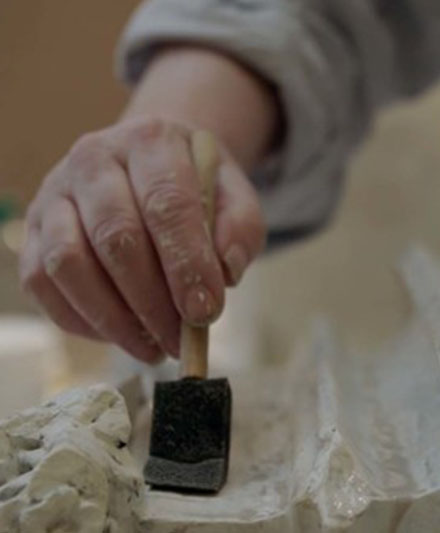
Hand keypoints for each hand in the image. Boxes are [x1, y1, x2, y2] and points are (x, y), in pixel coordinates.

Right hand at [19, 117, 265, 362]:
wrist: (150, 164)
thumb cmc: (196, 187)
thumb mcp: (234, 195)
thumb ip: (241, 228)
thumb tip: (225, 272)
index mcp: (151, 141)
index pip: (166, 203)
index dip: (186, 262)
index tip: (205, 312)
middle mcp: (93, 159)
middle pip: (116, 236)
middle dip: (153, 300)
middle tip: (182, 339)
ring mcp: (55, 195)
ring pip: (68, 262)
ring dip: (114, 318)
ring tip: (153, 346)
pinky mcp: (32, 232)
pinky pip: (42, 283)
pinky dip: (80, 320)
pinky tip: (122, 335)